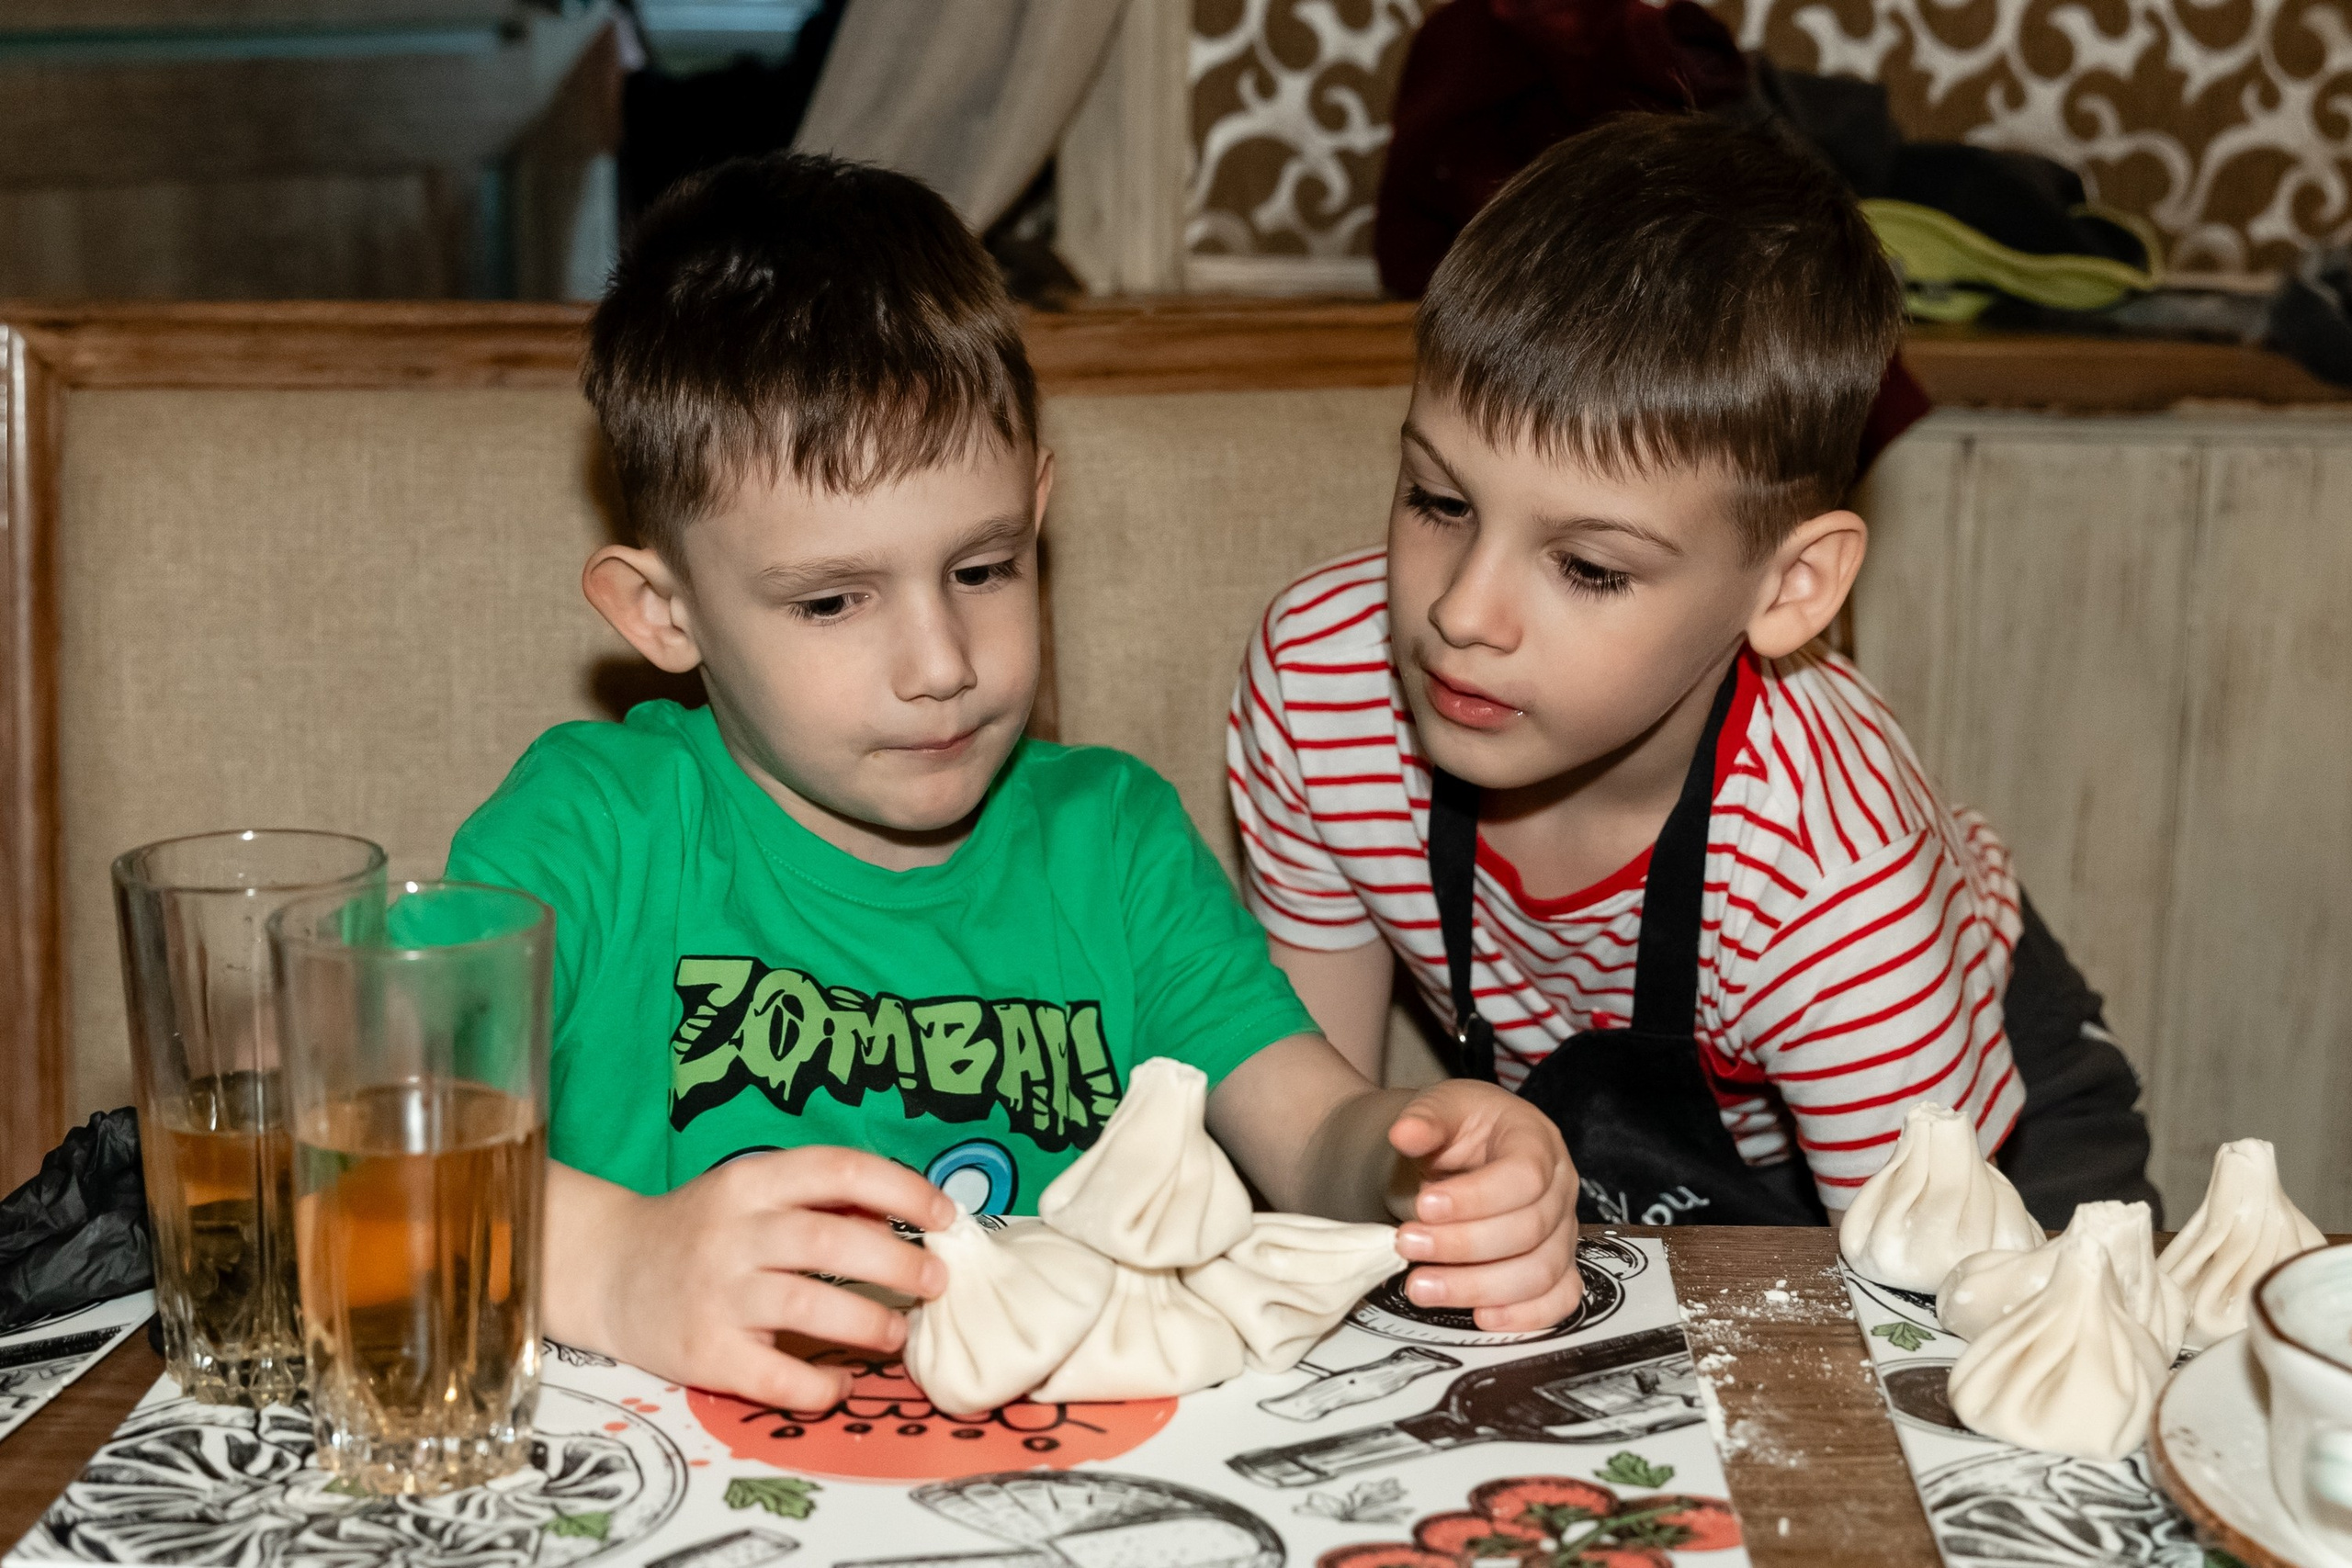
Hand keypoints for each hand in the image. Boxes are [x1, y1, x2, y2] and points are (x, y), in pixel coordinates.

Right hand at [550, 1150, 955, 1408]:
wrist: (607, 1271)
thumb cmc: (699, 1231)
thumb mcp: (751, 1193)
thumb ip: (820, 1200)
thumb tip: (908, 1216)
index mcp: (752, 1181)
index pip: (840, 1171)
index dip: (903, 1191)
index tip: (944, 1216)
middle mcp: (734, 1233)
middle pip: (832, 1243)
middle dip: (899, 1264)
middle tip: (935, 1282)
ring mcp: (717, 1294)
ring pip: (810, 1308)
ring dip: (870, 1324)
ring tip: (896, 1334)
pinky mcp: (703, 1353)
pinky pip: (776, 1377)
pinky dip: (819, 1387)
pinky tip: (839, 1385)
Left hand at [1387, 1082, 1580, 1330]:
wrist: (1460, 1150)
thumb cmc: (1457, 1129)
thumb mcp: (1439, 1108)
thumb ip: (1425, 1119)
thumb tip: (1405, 1133)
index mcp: (1537, 1140)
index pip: (1525, 1176)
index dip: (1476, 1198)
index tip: (1423, 1206)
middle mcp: (1560, 1188)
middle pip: (1530, 1229)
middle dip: (1463, 1245)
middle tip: (1405, 1244)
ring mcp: (1562, 1231)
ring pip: (1540, 1272)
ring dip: (1478, 1287)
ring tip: (1420, 1286)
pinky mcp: (1557, 1266)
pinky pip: (1560, 1299)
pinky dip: (1524, 1315)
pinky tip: (1479, 1317)